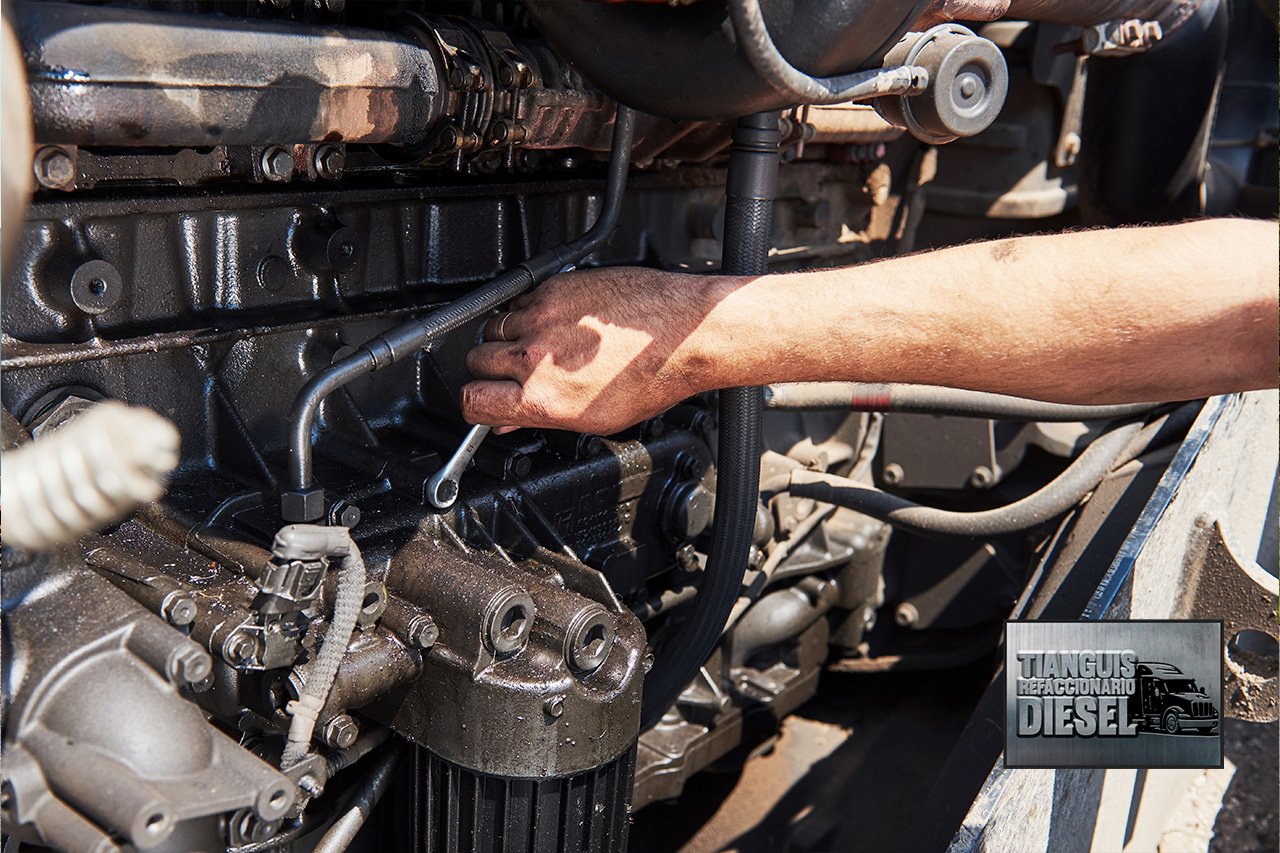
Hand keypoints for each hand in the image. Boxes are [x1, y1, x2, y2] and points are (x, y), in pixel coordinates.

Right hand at [461, 267, 722, 434]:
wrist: (683, 331)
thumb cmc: (651, 375)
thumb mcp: (596, 418)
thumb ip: (541, 418)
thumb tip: (508, 421)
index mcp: (542, 398)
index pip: (473, 400)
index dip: (476, 402)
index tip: (484, 398)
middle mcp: (535, 357)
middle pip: (476, 359)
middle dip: (490, 367)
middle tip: (516, 370)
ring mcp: (542, 318)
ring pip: (494, 326)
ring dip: (508, 336)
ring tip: (543, 343)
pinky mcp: (554, 288)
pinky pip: (520, 299)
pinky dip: (531, 310)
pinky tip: (560, 321)